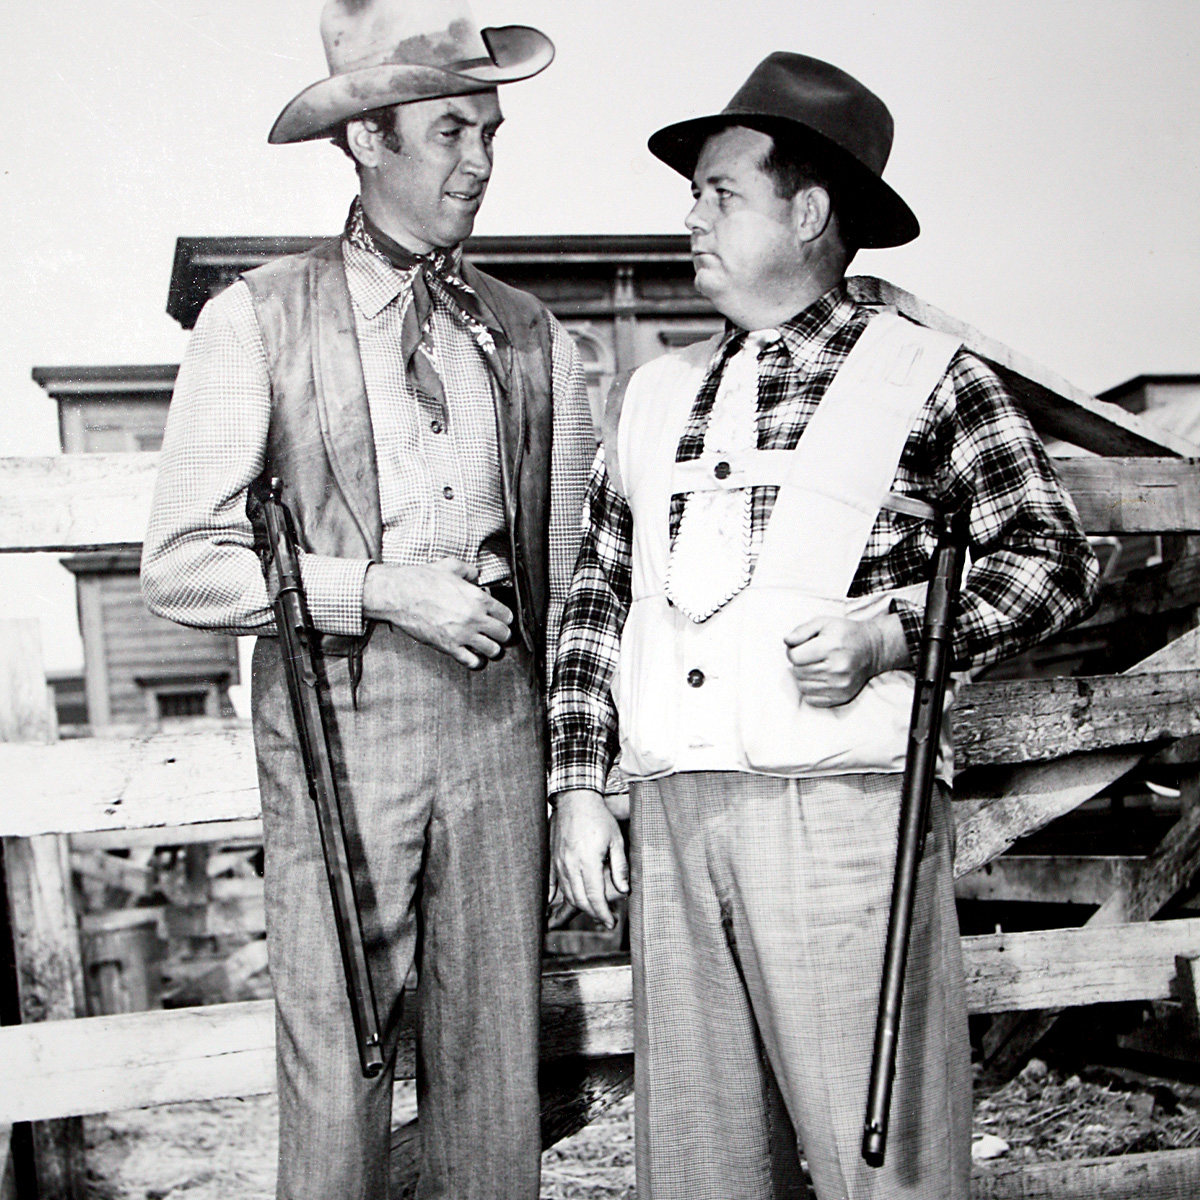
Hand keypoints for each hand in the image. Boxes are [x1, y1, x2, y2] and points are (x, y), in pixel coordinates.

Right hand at [362, 558, 511, 669]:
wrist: (400, 595)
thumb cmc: (422, 579)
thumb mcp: (450, 566)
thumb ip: (468, 570)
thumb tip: (476, 575)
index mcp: (478, 598)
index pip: (506, 615)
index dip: (505, 617)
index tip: (501, 619)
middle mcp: (475, 618)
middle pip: (503, 634)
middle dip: (502, 634)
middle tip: (497, 634)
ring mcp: (463, 634)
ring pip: (492, 650)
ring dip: (491, 649)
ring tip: (487, 646)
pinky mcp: (449, 647)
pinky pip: (471, 661)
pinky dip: (475, 661)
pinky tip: (473, 656)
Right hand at [548, 789, 628, 929]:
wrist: (576, 799)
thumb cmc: (599, 818)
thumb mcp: (616, 841)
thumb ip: (620, 867)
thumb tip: (625, 891)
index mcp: (588, 862)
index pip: (595, 897)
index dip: (603, 913)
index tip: (610, 923)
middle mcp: (570, 865)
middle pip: (580, 899)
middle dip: (592, 913)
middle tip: (604, 919)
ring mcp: (559, 862)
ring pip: (567, 893)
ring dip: (578, 906)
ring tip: (591, 910)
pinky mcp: (553, 857)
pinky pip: (552, 882)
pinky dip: (553, 895)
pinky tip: (553, 904)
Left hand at [783, 612, 908, 706]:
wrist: (871, 650)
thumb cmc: (844, 634)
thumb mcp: (824, 622)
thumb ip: (802, 630)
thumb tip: (787, 641)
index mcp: (831, 647)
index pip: (794, 657)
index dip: (793, 651)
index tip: (803, 647)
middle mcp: (837, 668)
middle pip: (797, 672)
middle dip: (800, 663)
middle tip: (812, 656)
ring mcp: (840, 685)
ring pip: (802, 686)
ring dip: (805, 677)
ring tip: (818, 666)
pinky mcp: (841, 697)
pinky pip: (811, 699)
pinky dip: (811, 690)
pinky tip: (821, 678)